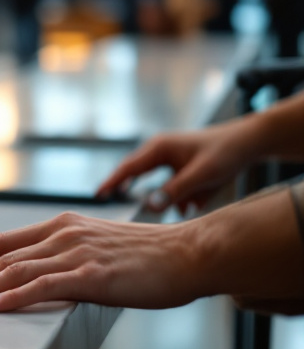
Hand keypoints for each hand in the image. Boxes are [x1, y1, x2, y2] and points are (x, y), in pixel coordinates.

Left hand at [0, 212, 205, 311]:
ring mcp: (75, 252)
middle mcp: (63, 234)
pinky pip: (40, 286)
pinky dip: (10, 297)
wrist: (193, 253)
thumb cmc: (152, 258)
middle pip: (1, 257)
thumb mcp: (100, 248)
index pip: (4, 243)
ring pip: (13, 272)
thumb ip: (70, 257)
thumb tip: (45, 278)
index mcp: (63, 226)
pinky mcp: (90, 275)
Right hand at [96, 119, 262, 211]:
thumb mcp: (201, 175)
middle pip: (135, 173)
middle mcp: (160, 151)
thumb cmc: (225, 153)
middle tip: (108, 200)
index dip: (112, 182)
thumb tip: (149, 206)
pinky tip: (197, 200)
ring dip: (166, 197)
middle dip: (127, 187)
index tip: (98, 195)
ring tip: (175, 203)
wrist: (249, 142)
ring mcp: (170, 158)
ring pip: (156, 183)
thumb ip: (174, 191)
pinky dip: (180, 196)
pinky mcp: (181, 166)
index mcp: (159, 148)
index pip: (128, 168)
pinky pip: (172, 185)